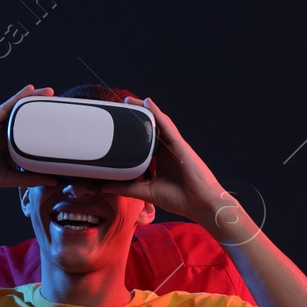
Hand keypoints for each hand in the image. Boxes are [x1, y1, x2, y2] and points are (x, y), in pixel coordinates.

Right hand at [0, 85, 59, 198]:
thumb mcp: (10, 177)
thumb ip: (30, 178)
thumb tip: (52, 180)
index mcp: (7, 145)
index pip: (27, 130)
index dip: (42, 123)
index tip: (58, 118)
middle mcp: (2, 134)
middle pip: (24, 116)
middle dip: (40, 107)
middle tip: (58, 100)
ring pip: (17, 108)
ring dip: (32, 98)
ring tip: (49, 92)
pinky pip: (5, 108)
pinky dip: (17, 98)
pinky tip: (29, 90)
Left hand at [107, 97, 230, 229]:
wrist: (201, 205)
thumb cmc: (181, 199)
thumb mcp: (147, 192)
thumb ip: (127, 188)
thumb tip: (105, 187)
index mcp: (160, 160)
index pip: (144, 142)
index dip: (132, 132)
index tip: (118, 126)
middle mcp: (167, 150)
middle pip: (150, 129)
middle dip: (137, 117)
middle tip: (120, 106)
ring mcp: (174, 146)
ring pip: (157, 123)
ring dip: (144, 110)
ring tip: (130, 101)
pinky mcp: (180, 145)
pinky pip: (167, 126)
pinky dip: (157, 114)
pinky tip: (148, 104)